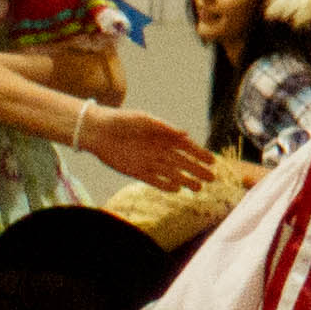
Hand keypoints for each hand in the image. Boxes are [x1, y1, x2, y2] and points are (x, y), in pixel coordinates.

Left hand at [90, 105, 219, 192]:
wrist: (97, 131)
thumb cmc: (122, 120)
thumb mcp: (145, 120)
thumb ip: (165, 128)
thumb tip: (186, 135)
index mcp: (163, 136)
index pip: (187, 147)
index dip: (200, 154)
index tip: (212, 162)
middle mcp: (159, 151)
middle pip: (182, 163)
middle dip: (197, 171)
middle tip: (211, 179)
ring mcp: (149, 162)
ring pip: (171, 174)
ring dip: (185, 181)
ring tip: (198, 188)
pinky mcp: (136, 172)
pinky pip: (154, 181)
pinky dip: (165, 185)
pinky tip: (176, 189)